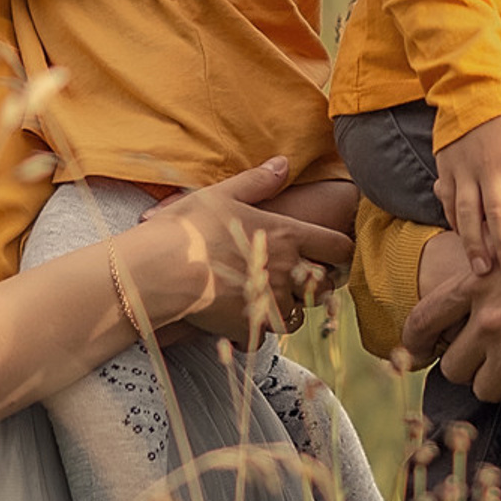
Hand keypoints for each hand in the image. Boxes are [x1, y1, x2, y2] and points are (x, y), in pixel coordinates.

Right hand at [133, 160, 352, 344]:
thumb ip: (258, 181)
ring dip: (287, 308)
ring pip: (298, 315)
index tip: (331, 252)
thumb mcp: (223, 194)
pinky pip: (265, 337)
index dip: (340, 250)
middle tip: (297, 278)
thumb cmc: (189, 227)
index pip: (339, 247)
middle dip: (316, 283)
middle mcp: (287, 271)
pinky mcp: (250, 329)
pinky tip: (240, 319)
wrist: (160, 271)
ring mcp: (270, 303)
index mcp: (287, 236)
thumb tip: (283, 164)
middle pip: (325, 285)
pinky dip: (256, 331)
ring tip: (266, 298)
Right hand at [432, 103, 500, 278]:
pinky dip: (455, 223)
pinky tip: (463, 242)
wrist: (470, 82)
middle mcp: (487, 164)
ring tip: (483, 269)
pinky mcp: (446, 168)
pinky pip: (449, 201)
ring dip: (475, 243)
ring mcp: (463, 168)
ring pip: (467, 213)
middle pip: (497, 212)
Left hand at [432, 182, 500, 410]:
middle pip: (453, 365)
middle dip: (469, 364)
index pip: (425, 318)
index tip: (416, 352)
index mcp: (481, 280)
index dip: (415, 339)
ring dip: (498, 381)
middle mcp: (492, 319)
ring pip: (484, 388)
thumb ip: (495, 206)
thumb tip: (442, 191)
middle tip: (487, 358)